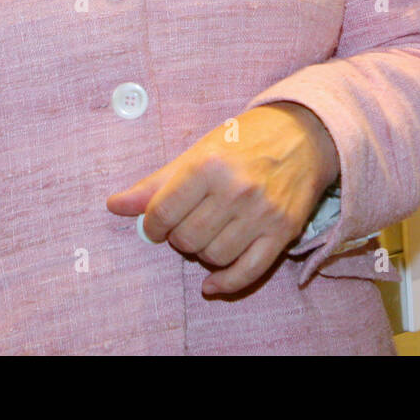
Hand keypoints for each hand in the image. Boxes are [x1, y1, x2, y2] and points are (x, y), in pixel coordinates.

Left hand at [107, 102, 340, 296]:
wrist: (305, 135)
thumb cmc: (246, 140)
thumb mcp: (199, 151)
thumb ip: (156, 182)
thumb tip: (114, 206)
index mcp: (210, 164)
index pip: (162, 212)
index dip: (152, 224)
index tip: (157, 222)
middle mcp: (237, 189)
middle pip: (186, 239)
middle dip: (179, 236)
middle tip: (188, 222)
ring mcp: (262, 212)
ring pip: (213, 257)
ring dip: (202, 253)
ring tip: (208, 234)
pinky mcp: (284, 232)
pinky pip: (247, 272)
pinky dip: (225, 283)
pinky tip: (212, 282)